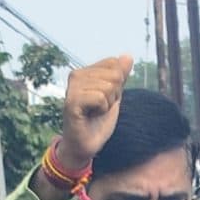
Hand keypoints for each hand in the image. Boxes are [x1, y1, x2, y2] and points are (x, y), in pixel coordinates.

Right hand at [40, 54, 134, 191]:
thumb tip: (128, 56)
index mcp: (86, 71)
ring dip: (107, 105)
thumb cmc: (98, 120)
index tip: (105, 100)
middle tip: (99, 108)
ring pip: (108, 87)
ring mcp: (72, 87)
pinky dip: (101, 110)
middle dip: (113, 96)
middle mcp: (76, 75)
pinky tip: (89, 116)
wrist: (86, 144)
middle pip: (114, 76)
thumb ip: (121, 76)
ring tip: (94, 112)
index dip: (117, 86)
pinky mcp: (72, 100)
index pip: (114, 65)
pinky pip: (100, 98)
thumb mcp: (114, 96)